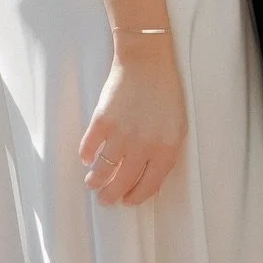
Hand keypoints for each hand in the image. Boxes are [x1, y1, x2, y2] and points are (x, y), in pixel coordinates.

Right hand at [79, 36, 186, 205]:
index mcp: (166, 149)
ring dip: (95, 181)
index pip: (149, 186)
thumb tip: (148, 175)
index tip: (128, 201)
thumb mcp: (177, 125)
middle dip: (112, 195)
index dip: (136, 197)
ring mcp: (121, 135)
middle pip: (122, 183)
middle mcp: (143, 147)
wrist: (147, 61)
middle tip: (106, 199)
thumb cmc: (165, 91)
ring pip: (102, 171)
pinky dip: (85, 156)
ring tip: (92, 183)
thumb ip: (165, 152)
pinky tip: (87, 158)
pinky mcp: (102, 122)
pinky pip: (89, 148)